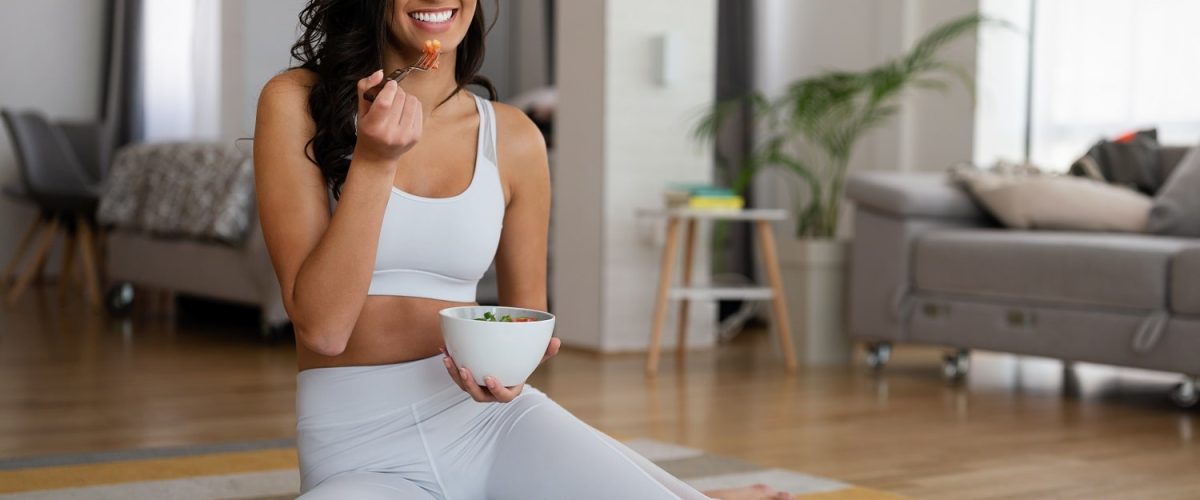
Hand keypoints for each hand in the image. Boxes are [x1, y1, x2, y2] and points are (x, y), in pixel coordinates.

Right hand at [353, 69, 422, 163]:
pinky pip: (419, 108)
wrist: (378, 156)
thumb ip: (365, 88)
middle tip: (391, 95)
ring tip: (397, 103)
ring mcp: (405, 136)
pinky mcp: (416, 136)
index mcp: (373, 127)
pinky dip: (412, 105)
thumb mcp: (361, 110)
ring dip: (405, 97)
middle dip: (396, 91)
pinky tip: (404, 111)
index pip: (385, 102)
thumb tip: (380, 73)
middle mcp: (390, 133)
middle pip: (400, 99)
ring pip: (412, 101)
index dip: (389, 88)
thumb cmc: (368, 130)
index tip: (389, 84)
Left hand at [441, 338, 561, 402]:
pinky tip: (445, 349)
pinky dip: (450, 364)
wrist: (505, 361)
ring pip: (463, 386)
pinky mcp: (466, 380)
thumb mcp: (533, 357)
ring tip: (448, 358)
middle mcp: (491, 392)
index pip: (502, 397)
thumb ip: (544, 352)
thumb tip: (557, 342)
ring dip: (454, 374)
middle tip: (464, 369)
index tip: (490, 378)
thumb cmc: (521, 362)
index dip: (496, 390)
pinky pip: (456, 375)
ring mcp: (477, 387)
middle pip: (478, 395)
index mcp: (508, 389)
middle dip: (469, 384)